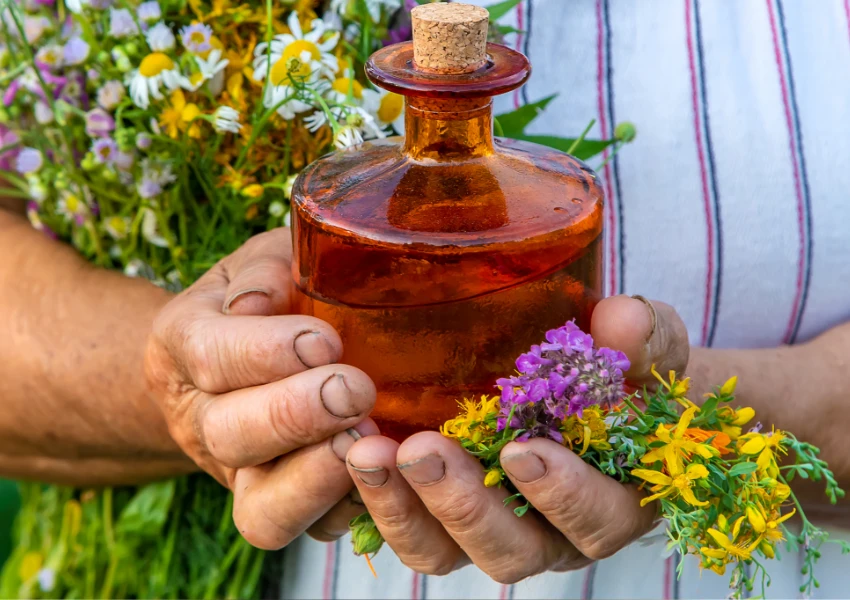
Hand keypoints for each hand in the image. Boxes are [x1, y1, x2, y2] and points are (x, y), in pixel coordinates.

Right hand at [145, 228, 377, 548]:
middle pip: (227, 435)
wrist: (252, 352)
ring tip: (369, 439)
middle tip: (355, 390)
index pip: (208, 355)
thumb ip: (264, 271)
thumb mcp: (266, 260)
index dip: (265, 353)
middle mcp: (200, 416)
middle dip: (296, 415)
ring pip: (260, 508)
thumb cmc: (274, 290)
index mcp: (184, 341)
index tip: (324, 340)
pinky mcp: (284, 504)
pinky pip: (311, 529)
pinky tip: (384, 469)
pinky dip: (351, 507)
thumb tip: (257, 303)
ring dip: (319, 477)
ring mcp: (239, 471)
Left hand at [345, 295, 688, 581]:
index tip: (524, 451)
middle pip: (511, 550)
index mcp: (614, 499)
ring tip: (368, 453)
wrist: (595, 387)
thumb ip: (645, 337)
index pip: (598, 517)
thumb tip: (620, 320)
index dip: (564, 495)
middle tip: (424, 452)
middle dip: (465, 505)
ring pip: (445, 551)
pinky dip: (375, 501)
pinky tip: (350, 451)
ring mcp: (492, 526)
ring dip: (404, 509)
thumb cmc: (629, 372)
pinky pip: (405, 528)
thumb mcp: (650, 347)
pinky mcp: (441, 513)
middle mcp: (550, 530)